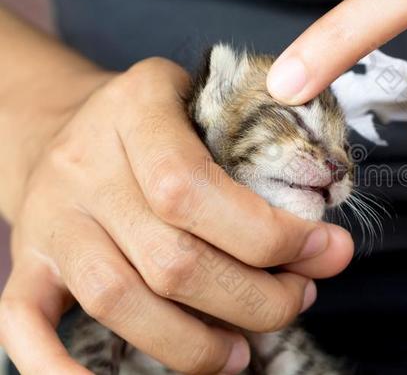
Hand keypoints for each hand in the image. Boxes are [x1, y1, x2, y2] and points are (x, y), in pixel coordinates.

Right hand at [0, 58, 352, 374]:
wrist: (63, 121)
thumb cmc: (157, 120)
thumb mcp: (207, 106)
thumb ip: (264, 161)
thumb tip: (327, 248)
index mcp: (136, 110)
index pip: (195, 189)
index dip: (268, 235)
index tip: (324, 252)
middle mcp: (84, 165)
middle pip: (171, 260)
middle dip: (253, 299)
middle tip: (295, 301)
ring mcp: (50, 218)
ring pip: (117, 301)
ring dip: (193, 343)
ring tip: (241, 352)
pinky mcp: (27, 260)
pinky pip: (24, 322)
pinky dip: (62, 369)